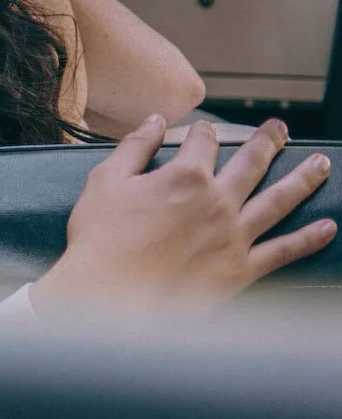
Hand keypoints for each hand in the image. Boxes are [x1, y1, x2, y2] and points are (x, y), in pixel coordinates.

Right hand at [30, 115, 336, 315]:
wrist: (107, 297)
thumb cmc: (99, 241)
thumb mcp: (105, 182)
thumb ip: (134, 147)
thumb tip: (156, 121)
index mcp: (184, 177)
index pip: (203, 141)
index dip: (203, 131)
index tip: (203, 130)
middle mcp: (217, 202)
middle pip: (252, 162)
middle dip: (268, 141)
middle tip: (280, 130)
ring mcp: (233, 236)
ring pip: (279, 200)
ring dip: (303, 178)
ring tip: (320, 164)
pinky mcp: (240, 270)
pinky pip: (282, 251)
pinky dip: (308, 239)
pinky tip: (326, 228)